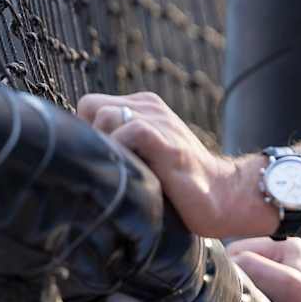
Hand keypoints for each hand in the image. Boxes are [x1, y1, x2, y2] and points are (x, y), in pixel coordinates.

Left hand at [76, 91, 267, 238]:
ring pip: (106, 116)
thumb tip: (77, 157)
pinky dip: (121, 151)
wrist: (223, 196)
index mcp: (143, 107)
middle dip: (89, 137)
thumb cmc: (179, 184)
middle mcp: (150, 107)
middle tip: (104, 166)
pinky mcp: (167, 141)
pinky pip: (131, 130)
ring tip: (117, 172)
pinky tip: (129, 174)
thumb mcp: (144, 155)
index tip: (95, 159)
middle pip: (92, 106)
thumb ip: (120, 145)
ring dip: (103, 146)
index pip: (91, 105)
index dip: (84, 131)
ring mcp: (160, 121)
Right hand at [227, 237, 300, 301]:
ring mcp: (286, 280)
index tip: (235, 292)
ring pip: (249, 285)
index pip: (238, 250)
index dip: (230, 270)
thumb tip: (226, 266)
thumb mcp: (284, 281)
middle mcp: (285, 259)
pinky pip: (259, 300)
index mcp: (285, 246)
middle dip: (240, 285)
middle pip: (242, 268)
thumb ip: (251, 266)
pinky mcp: (286, 301)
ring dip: (249, 299)